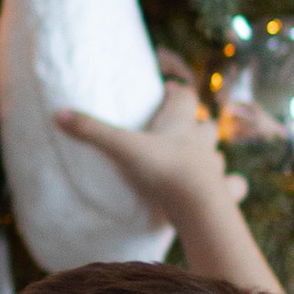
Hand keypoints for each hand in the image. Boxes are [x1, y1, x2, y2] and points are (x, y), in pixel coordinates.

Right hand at [52, 70, 237, 228]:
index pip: (183, 96)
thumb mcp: (122, 147)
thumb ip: (92, 131)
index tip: (167, 89)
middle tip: (179, 128)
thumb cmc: (162, 169)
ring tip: (197, 161)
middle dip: (195, 124)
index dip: (176, 91)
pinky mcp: (223, 192)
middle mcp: (201, 141)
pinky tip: (230, 188)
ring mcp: (215, 167)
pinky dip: (233, 186)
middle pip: (205, 124)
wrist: (196, 205)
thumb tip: (58, 114)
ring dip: (210, 154)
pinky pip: (234, 186)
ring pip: (218, 154)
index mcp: (180, 123)